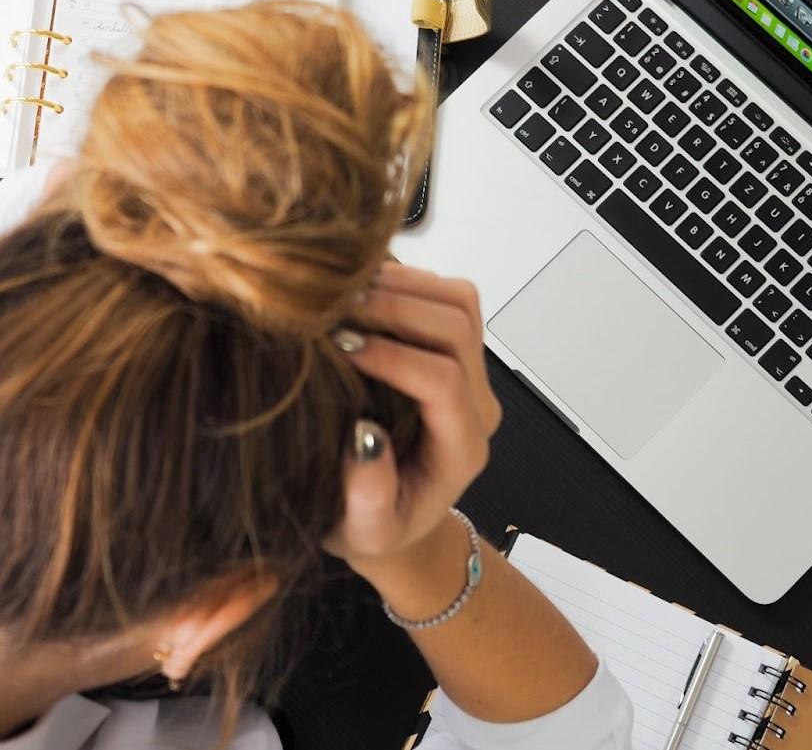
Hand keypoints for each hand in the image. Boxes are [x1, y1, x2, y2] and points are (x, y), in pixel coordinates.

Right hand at [323, 263, 502, 572]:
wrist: (392, 516)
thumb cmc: (374, 527)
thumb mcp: (363, 531)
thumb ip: (368, 498)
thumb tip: (364, 438)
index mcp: (461, 449)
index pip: (442, 382)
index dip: (393, 356)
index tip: (339, 347)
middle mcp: (476, 405)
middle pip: (458, 328)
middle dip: (396, 308)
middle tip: (335, 308)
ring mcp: (470, 372)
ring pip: (459, 301)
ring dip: (402, 286)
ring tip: (343, 292)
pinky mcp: (454, 350)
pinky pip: (445, 296)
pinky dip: (404, 280)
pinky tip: (357, 290)